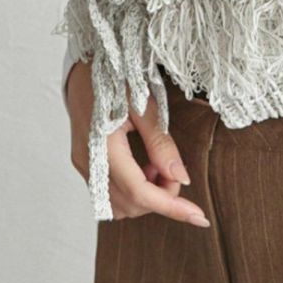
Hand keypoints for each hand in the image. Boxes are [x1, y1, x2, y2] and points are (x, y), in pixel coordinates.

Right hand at [66, 60, 209, 225]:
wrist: (84, 66)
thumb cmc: (116, 77)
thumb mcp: (144, 102)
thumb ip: (160, 142)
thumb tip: (180, 177)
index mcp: (103, 145)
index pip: (139, 192)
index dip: (171, 207)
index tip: (198, 216)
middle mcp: (89, 161)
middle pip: (130, 204)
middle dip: (160, 197)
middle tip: (174, 169)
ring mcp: (83, 164)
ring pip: (119, 204)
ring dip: (146, 195)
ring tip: (156, 164)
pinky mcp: (84, 163)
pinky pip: (110, 192)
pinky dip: (132, 188)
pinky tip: (143, 165)